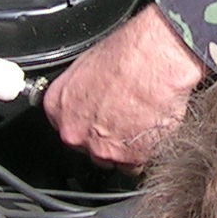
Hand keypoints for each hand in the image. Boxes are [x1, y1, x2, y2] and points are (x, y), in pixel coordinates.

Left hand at [43, 6, 206, 167]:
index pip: (66, 126)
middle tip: (125, 116)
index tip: (99, 117)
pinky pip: (137, 164)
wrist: (157, 58)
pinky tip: (152, 129)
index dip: (87, 122)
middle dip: (105, 137)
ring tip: (142, 120)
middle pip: (88, 146)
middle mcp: (75, 131)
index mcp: (59, 107)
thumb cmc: (128, 53)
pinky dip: (146, 153)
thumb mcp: (88, 64)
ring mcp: (102, 148)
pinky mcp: (131, 157)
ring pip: (113, 158)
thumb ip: (81, 91)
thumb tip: (89, 97)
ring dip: (126, 147)